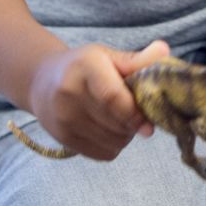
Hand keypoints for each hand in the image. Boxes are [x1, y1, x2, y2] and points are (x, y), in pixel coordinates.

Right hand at [26, 39, 170, 157]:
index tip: (150, 124)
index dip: (135, 114)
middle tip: (136, 113)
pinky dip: (114, 146)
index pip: (113, 98)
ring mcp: (63, 119)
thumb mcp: (107, 56)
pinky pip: (103, 154)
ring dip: (125, 136)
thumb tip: (164, 51)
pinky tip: (109, 130)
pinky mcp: (63, 139)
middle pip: (116, 123)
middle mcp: (69, 94)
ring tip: (121, 120)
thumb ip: (136, 59)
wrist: (40, 82)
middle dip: (134, 123)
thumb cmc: (82, 67)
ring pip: (112, 141)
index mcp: (84, 67)